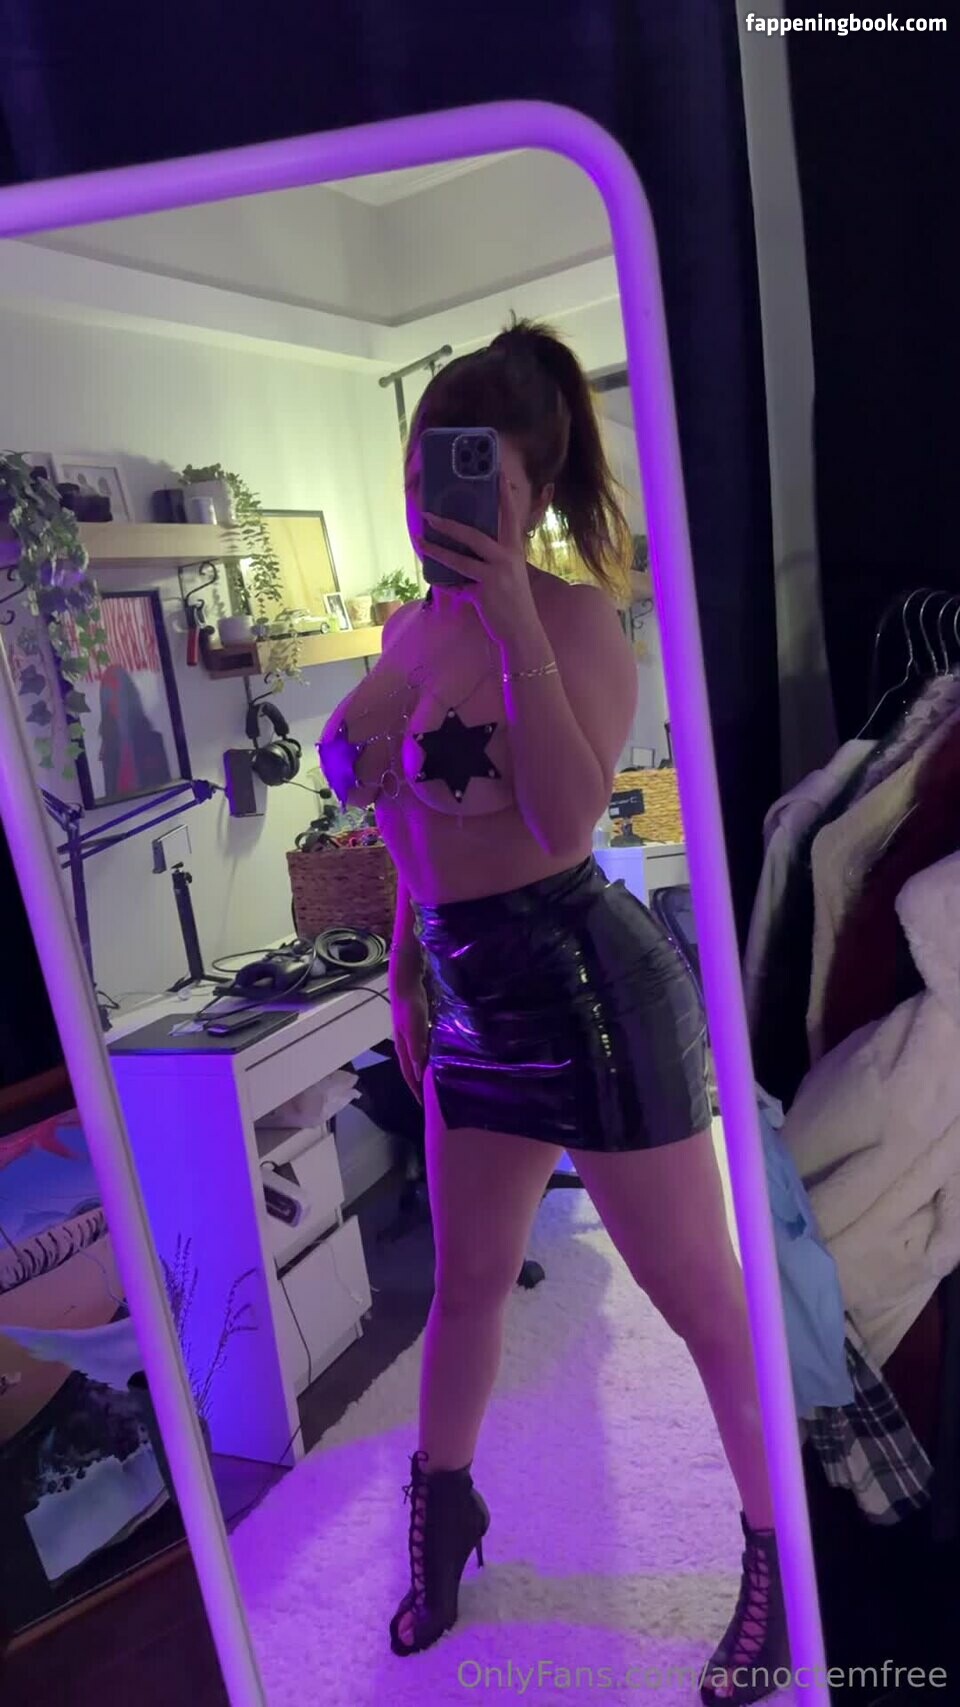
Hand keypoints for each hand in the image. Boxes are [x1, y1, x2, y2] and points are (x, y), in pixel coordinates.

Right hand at [392, 979, 429, 1104]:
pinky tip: (442, 1057)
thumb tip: (418, 1074)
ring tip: (440, 1081)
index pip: (409, 1075)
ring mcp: (413, 1036)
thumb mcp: (414, 1029)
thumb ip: (417, 1050)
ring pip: (421, 1059)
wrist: (406, 984)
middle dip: (421, 1084)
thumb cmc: (409, 1007)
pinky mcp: (420, 1027)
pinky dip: (433, 1056)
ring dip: (427, 1070)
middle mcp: (406, 1045)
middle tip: (434, 1097)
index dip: (415, 1090)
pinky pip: (427, 1047)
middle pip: (413, 1069)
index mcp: (403, 1049)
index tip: (424, 1106)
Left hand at [419, 475, 539, 644]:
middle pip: (475, 534)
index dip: (503, 495)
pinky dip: (444, 580)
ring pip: (461, 557)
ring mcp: (496, 574)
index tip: (499, 474)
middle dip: (450, 524)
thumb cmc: (513, 601)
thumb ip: (491, 559)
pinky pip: (457, 583)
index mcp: (514, 549)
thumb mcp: (509, 574)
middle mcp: (507, 558)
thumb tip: (463, 550)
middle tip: (429, 514)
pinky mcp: (485, 592)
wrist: (522, 630)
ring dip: (437, 549)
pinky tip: (432, 575)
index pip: (509, 516)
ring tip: (421, 540)